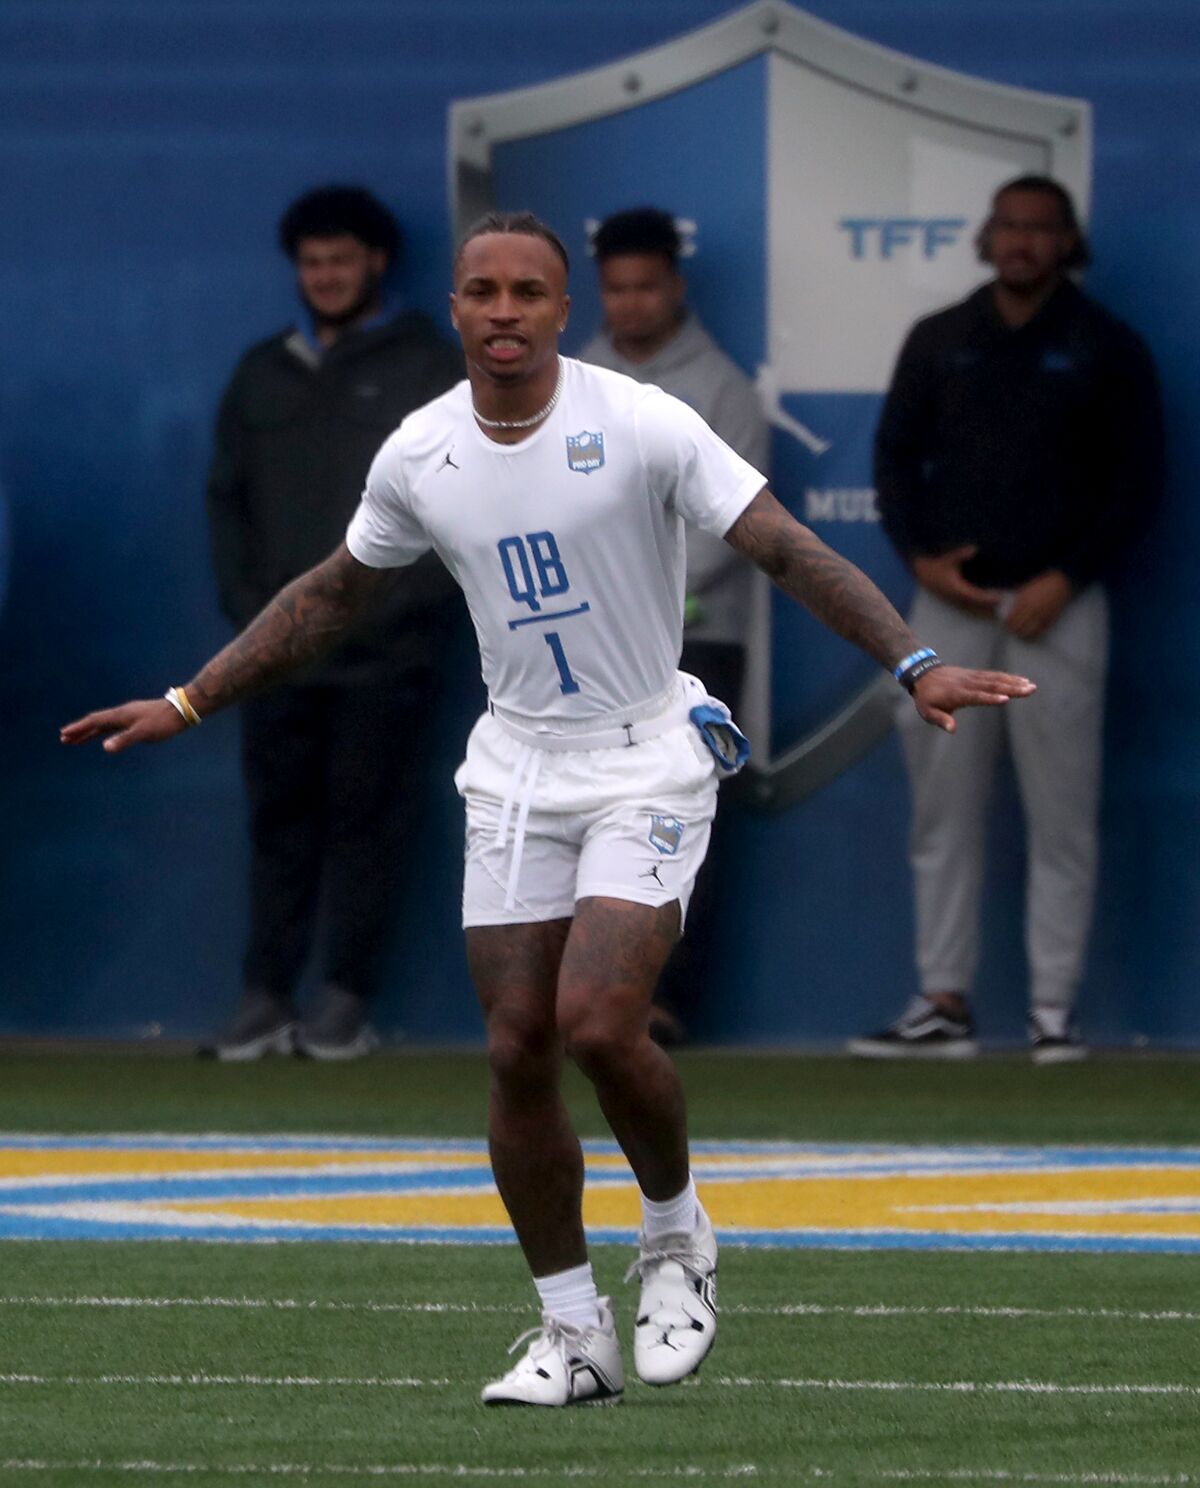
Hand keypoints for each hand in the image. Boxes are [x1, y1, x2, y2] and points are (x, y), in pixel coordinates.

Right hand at [60, 698, 189, 753]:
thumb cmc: (163, 722)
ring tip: (77, 740)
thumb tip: (105, 747)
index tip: (64, 735)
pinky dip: (104, 732)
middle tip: (64, 739)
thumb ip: (124, 740)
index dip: (79, 729)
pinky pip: (115, 726)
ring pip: (105, 724)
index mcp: (121, 715)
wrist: (182, 710)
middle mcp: (122, 714)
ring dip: (90, 732)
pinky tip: (105, 737)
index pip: (95, 722)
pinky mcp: (137, 720)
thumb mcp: (143, 733)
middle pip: (96, 722)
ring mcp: (129, 716)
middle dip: (80, 731)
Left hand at [910, 665, 1035, 733]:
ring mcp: (973, 677)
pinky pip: (994, 675)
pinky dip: (1008, 677)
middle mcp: (968, 684)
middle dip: (1012, 688)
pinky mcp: (976, 674)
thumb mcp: (928, 712)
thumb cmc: (926, 698)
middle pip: (992, 685)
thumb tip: (952, 729)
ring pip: (996, 679)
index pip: (976, 696)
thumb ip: (941, 719)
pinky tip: (1022, 680)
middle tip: (1030, 690)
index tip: (1005, 699)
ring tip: (1031, 686)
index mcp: (957, 694)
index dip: (990, 698)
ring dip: (1015, 682)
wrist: (923, 674)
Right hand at [912, 545, 1003, 615]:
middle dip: (990, 606)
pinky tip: (987, 603)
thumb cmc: (935, 566)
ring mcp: (955, 600)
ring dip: (986, 607)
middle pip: (977, 606)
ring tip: (1000, 605)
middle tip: (1007, 603)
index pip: (976, 597)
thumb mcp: (947, 559)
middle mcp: (956, 598)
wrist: (922, 574)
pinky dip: (979, 605)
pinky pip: (969, 605)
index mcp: (957, 590)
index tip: (1001, 597)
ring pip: (973, 608)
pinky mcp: (954, 599)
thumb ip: (960, 554)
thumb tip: (974, 548)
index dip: (989, 598)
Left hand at [1003, 570, 1072, 640]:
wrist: (1060, 583)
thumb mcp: (1026, 589)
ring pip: (1028, 631)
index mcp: (1024, 600)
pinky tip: (1031, 635)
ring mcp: (1042, 615)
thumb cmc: (1042, 585)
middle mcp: (1032, 609)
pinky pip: (1040, 631)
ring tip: (1020, 634)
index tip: (1006, 624)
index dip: (1007, 623)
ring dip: (1023, 634)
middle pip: (1018, 626)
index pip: (1011, 618)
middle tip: (1012, 630)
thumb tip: (1009, 609)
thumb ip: (1018, 600)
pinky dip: (1034, 635)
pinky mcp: (1050, 619)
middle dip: (1013, 630)